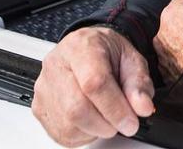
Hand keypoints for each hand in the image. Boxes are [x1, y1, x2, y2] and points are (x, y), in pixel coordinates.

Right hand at [32, 26, 154, 146]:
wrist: (87, 48)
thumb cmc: (107, 52)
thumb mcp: (131, 59)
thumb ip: (139, 84)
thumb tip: (142, 107)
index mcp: (81, 47)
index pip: (93, 82)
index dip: (114, 108)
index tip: (131, 121)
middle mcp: (56, 65)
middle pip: (76, 107)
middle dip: (106, 123)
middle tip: (121, 120)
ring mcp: (45, 87)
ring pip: (68, 125)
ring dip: (94, 130)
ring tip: (104, 115)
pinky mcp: (40, 106)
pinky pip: (61, 134)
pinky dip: (82, 134)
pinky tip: (90, 120)